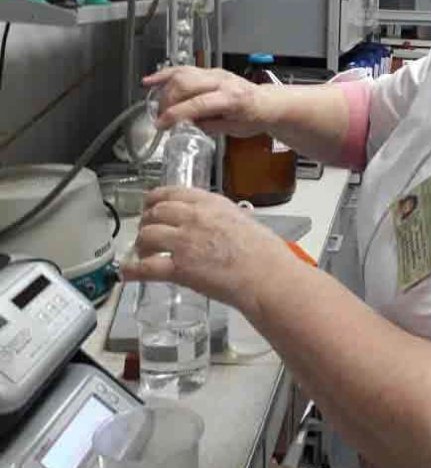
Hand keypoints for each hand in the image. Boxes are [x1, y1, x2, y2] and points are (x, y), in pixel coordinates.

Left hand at [123, 187, 286, 306]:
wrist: (266, 274)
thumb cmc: (264, 251)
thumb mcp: (242, 219)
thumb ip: (221, 218)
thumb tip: (216, 225)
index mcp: (209, 202)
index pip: (171, 193)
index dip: (155, 199)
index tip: (150, 204)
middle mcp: (193, 217)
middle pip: (155, 213)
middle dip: (146, 222)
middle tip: (146, 233)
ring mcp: (184, 242)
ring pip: (147, 235)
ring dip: (141, 244)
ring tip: (143, 253)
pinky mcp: (179, 268)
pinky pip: (146, 267)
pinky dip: (132, 270)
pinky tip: (126, 273)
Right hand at [143, 66, 274, 135]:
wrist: (266, 102)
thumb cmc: (253, 118)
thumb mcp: (234, 130)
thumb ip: (209, 126)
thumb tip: (184, 125)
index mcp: (232, 98)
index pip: (198, 104)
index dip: (176, 114)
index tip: (161, 125)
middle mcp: (221, 81)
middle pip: (185, 84)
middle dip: (167, 102)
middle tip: (161, 119)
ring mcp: (214, 73)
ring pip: (182, 74)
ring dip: (164, 89)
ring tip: (155, 105)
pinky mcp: (208, 71)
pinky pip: (183, 70)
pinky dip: (165, 75)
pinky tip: (150, 81)